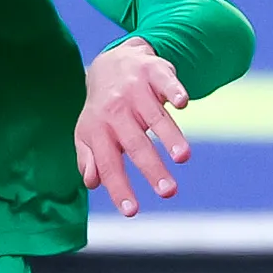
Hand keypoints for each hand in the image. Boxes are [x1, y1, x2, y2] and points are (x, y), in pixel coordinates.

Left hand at [76, 39, 192, 218]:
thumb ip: (90, 158)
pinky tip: (182, 102)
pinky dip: (174, 90)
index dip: (119, 187)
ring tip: (183, 157)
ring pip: (155, 116)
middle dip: (152, 169)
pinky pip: (166, 81)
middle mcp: (116, 110)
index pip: (109, 163)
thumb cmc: (104, 108)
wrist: (112, 61)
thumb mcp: (90, 133)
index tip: (132, 211)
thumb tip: (92, 183)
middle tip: (168, 192)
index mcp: (99, 130)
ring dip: (169, 135)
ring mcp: (135, 90)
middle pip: (135, 144)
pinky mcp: (154, 71)